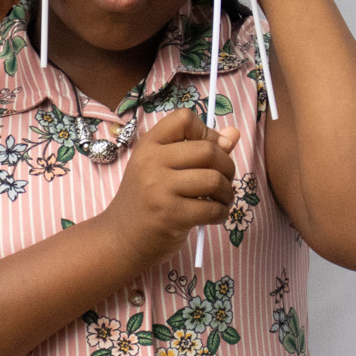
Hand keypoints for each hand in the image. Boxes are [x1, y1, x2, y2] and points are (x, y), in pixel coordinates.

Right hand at [98, 109, 240, 267]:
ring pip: (214, 179)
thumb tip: (233, 134)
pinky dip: (221, 213)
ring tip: (222, 200)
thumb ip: (198, 148)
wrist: (121, 237)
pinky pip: (212, 208)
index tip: (210, 151)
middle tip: (224, 181)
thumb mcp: (163, 168)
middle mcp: (151, 162)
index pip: (184, 118)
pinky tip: (215, 215)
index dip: (207, 132)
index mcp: (149, 145)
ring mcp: (159, 189)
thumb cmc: (147, 200)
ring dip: (227, 192)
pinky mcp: (170, 215)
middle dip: (227, 167)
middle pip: (208, 150)